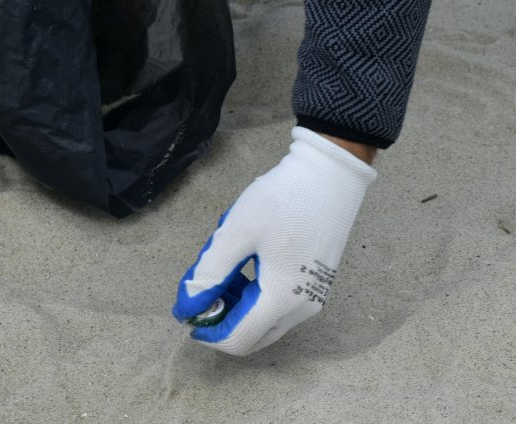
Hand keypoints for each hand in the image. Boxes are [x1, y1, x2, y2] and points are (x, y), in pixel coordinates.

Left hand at [172, 126, 376, 355]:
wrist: (328, 174)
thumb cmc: (282, 200)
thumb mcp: (236, 233)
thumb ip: (209, 273)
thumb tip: (190, 305)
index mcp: (283, 298)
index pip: (238, 340)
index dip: (208, 332)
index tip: (188, 309)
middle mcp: (303, 307)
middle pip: (253, 336)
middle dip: (223, 319)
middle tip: (205, 287)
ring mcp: (314, 296)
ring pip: (267, 322)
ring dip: (238, 306)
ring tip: (224, 270)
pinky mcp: (317, 284)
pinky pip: (281, 305)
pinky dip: (257, 296)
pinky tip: (246, 266)